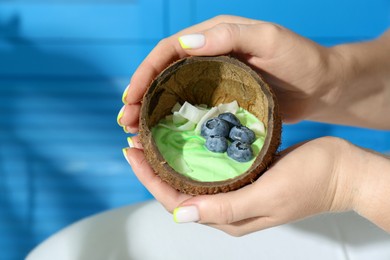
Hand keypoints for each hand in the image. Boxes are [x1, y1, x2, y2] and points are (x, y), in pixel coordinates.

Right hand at [119, 15, 341, 131]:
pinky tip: (164, 137)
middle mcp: (210, 56)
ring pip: (175, 94)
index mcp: (214, 36)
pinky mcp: (223, 100)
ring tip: (136, 132)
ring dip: (153, 112)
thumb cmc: (301, 59)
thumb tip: (183, 43)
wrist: (323, 86)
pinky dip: (175, 122)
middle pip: (165, 74)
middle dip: (141, 96)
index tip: (130, 97)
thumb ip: (229, 36)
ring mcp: (216, 80)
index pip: (169, 51)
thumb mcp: (269, 39)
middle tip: (125, 122)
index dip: (145, 72)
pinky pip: (193, 110)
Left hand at [124, 136, 359, 235]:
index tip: (132, 152)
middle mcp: (226, 207)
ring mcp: (235, 190)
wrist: (341, 171)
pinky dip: (191, 155)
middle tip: (135, 140)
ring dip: (169, 160)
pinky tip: (184, 139)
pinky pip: (209, 168)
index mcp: (228, 217)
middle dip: (152, 167)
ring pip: (191, 179)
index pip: (175, 201)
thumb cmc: (311, 182)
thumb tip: (180, 216)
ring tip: (151, 138)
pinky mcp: (244, 175)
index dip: (149, 179)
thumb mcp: (268, 196)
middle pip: (177, 190)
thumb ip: (225, 208)